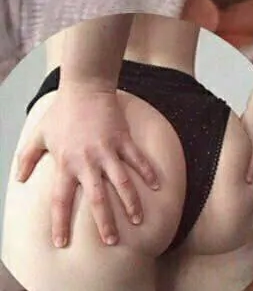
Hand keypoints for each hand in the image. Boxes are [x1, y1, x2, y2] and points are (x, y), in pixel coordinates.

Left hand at [16, 84, 158, 248]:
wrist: (85, 89)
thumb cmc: (61, 112)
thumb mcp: (39, 135)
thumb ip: (27, 158)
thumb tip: (18, 179)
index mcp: (65, 164)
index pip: (61, 200)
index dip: (60, 223)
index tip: (62, 242)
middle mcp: (87, 162)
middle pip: (97, 199)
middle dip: (105, 222)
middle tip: (111, 241)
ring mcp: (108, 151)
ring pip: (122, 183)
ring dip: (131, 203)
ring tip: (137, 220)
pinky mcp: (124, 140)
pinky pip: (138, 161)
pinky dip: (148, 173)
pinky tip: (156, 187)